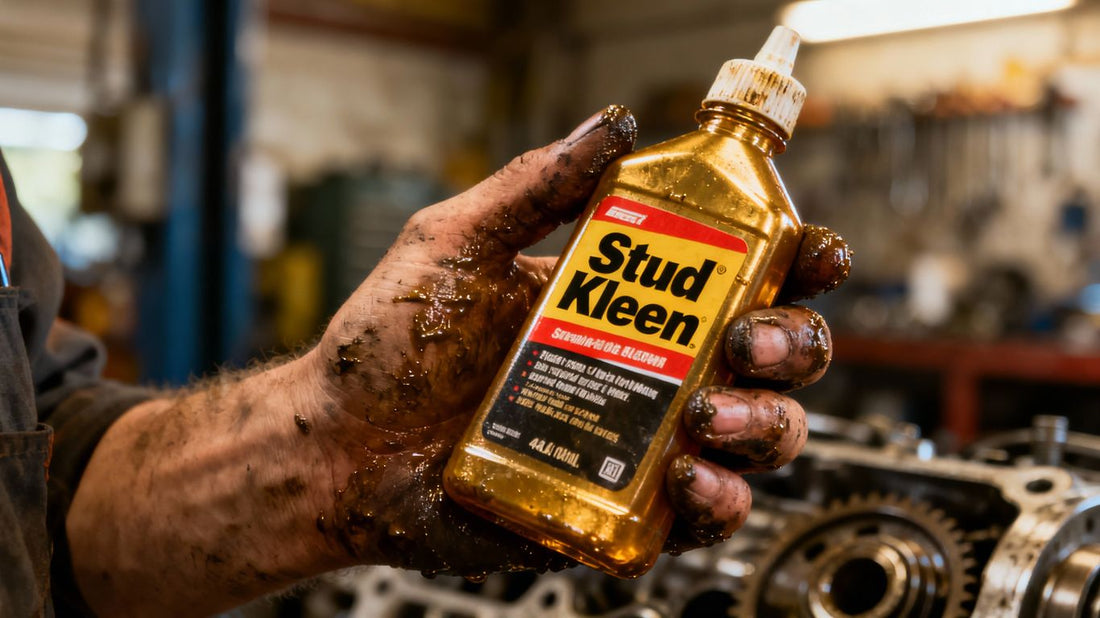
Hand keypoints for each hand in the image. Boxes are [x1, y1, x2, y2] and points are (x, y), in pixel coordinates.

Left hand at [307, 106, 849, 575]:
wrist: (336, 448)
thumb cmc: (387, 349)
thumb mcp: (455, 243)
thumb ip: (533, 185)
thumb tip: (611, 126)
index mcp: (624, 303)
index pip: (737, 276)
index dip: (793, 262)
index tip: (812, 252)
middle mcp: (647, 371)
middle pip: (773, 357)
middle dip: (791, 345)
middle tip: (745, 341)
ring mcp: (638, 442)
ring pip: (758, 436)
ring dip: (763, 424)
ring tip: (705, 415)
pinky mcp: (619, 508)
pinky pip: (702, 514)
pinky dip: (717, 501)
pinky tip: (688, 478)